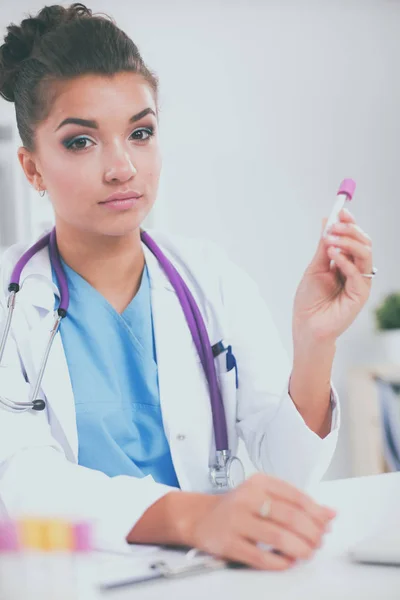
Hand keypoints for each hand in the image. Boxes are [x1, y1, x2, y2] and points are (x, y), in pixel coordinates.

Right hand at [184, 474, 335, 569]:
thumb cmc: (238, 507)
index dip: (316, 513)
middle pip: (290, 517)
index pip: (296, 496)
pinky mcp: (228, 543)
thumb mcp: (265, 496)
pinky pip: (260, 557)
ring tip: (307, 553)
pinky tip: (288, 562)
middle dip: (312, 533)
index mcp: (259, 482)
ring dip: (300, 549)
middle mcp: (247, 498)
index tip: (326, 524)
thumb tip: (329, 514)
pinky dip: (280, 563)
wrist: (200, 517)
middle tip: (318, 542)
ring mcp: (236, 520)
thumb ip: (296, 503)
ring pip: (278, 537)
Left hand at [293, 208, 372, 344]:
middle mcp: (356, 271)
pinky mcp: (360, 295)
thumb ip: (324, 245)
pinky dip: (345, 261)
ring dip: (348, 243)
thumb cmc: (309, 301)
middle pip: (364, 243)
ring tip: (331, 241)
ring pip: (365, 255)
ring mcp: (360, 283)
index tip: (341, 211)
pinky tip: (332, 256)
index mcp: (346, 263)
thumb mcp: (315, 267)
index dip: (350, 224)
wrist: (307, 326)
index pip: (355, 239)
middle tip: (334, 227)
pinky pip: (358, 273)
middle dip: (350, 231)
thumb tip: (327, 220)